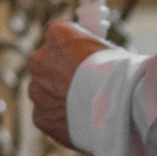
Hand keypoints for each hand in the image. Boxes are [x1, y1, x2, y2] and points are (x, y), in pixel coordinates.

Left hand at [28, 20, 106, 151]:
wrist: (117, 106)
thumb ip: (87, 51)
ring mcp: (37, 90)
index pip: (58, 38)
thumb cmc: (119, 73)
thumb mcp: (106, 49)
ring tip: (84, 107)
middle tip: (81, 85)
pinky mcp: (40, 116)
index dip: (71, 52)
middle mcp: (40, 59)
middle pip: (46, 65)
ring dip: (57, 98)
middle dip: (59, 75)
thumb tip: (88, 59)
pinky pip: (47, 116)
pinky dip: (59, 119)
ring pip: (44, 92)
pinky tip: (79, 121)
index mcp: (57, 34)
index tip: (81, 61)